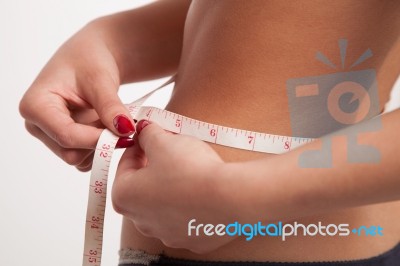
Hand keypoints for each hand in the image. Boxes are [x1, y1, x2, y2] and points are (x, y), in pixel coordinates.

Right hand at [19, 20, 134, 170]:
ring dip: (100, 144)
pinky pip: (84, 159)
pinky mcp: (62, 143)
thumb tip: (125, 131)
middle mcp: (36, 125)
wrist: (91, 58)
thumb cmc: (89, 60)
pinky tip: (105, 126)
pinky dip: (100, 147)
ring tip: (109, 118)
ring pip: (78, 158)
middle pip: (70, 152)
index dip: (97, 138)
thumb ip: (110, 106)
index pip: (66, 136)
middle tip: (120, 122)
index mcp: (35, 106)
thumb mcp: (101, 79)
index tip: (125, 133)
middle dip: (99, 141)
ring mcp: (49, 136)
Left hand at [112, 121, 242, 252]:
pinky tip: (205, 190)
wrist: (230, 196)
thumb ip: (147, 134)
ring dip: (172, 187)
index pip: (124, 165)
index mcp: (124, 197)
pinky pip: (188, 218)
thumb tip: (143, 130)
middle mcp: (142, 222)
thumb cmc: (190, 169)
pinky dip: (192, 204)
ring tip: (191, 170)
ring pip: (165, 204)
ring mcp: (168, 234)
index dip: (138, 146)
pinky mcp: (193, 240)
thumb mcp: (163, 141)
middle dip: (155, 167)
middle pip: (144, 186)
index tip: (150, 137)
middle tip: (172, 150)